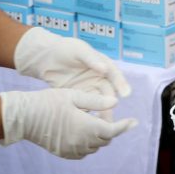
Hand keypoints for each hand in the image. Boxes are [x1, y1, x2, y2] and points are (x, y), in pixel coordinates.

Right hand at [0, 88, 136, 158]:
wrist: (23, 117)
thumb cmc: (48, 102)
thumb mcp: (74, 96)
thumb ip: (96, 101)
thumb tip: (115, 102)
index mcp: (85, 127)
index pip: (112, 131)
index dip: (124, 126)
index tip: (134, 121)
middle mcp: (80, 142)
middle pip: (105, 140)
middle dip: (112, 129)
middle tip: (111, 116)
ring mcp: (70, 150)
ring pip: (95, 147)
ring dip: (100, 136)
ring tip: (97, 121)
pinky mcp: (63, 153)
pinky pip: (83, 152)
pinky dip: (88, 143)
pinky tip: (84, 131)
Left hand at [14, 27, 130, 118]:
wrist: (48, 57)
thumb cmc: (67, 49)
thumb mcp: (79, 50)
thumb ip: (91, 59)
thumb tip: (104, 69)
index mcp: (103, 65)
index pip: (115, 75)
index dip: (121, 84)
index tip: (126, 94)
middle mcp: (99, 79)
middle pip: (109, 93)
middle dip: (111, 104)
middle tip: (113, 115)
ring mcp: (89, 89)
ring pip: (98, 103)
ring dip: (102, 112)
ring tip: (102, 124)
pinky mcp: (78, 97)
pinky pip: (85, 106)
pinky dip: (87, 114)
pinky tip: (87, 124)